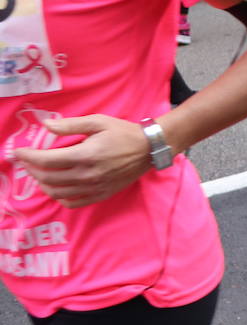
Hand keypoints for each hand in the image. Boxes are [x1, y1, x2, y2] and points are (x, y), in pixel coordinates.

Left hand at [11, 116, 152, 207]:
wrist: (149, 148)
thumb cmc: (123, 132)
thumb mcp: (98, 121)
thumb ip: (70, 125)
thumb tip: (46, 125)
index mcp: (85, 155)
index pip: (46, 161)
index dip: (28, 157)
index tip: (18, 152)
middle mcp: (87, 175)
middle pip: (48, 178)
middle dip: (32, 170)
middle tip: (27, 162)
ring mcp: (94, 187)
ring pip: (57, 192)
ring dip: (43, 184)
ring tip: (40, 174)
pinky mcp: (101, 194)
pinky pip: (72, 202)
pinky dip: (59, 197)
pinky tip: (58, 188)